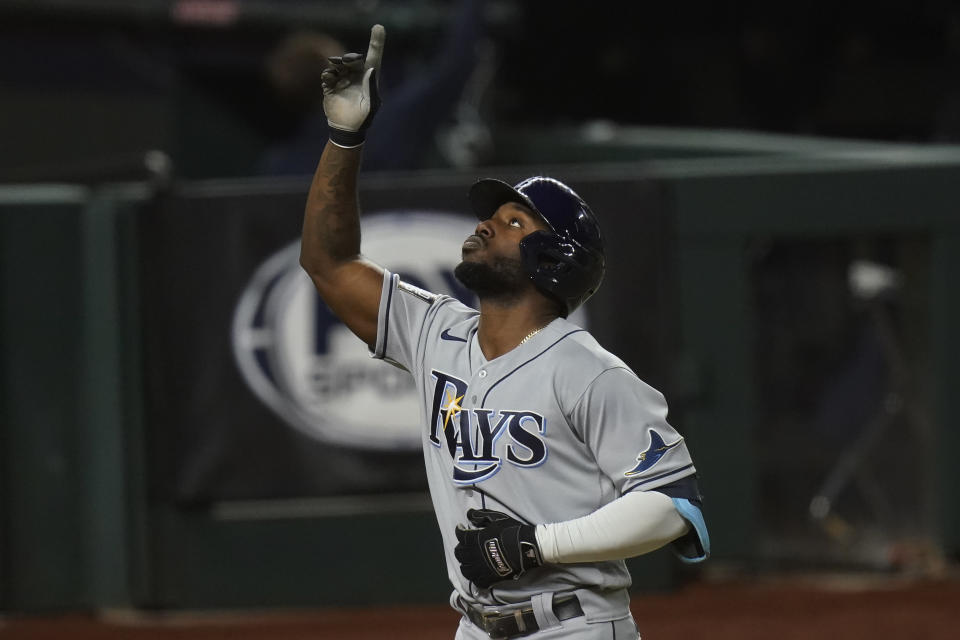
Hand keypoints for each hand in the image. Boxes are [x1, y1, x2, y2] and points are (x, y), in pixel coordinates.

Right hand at [321, 24, 384, 147]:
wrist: (346, 129)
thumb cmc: (363, 119)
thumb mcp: (370, 105)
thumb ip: (371, 87)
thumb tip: (371, 69)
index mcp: (368, 79)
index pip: (373, 57)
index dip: (376, 42)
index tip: (378, 27)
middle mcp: (356, 77)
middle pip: (353, 59)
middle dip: (349, 59)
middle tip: (345, 63)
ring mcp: (343, 81)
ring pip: (338, 66)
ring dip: (336, 66)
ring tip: (334, 74)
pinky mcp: (330, 87)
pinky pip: (327, 76)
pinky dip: (327, 76)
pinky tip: (328, 82)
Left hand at [454, 509, 542, 588]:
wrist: (525, 547)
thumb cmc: (510, 531)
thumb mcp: (496, 518)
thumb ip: (480, 515)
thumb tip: (469, 513)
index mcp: (473, 539)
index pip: (460, 535)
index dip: (459, 530)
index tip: (460, 528)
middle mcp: (473, 555)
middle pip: (459, 553)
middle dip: (460, 547)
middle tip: (464, 544)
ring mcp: (480, 568)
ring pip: (465, 569)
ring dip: (464, 563)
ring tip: (468, 560)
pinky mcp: (489, 578)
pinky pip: (476, 581)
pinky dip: (474, 577)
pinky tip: (476, 573)